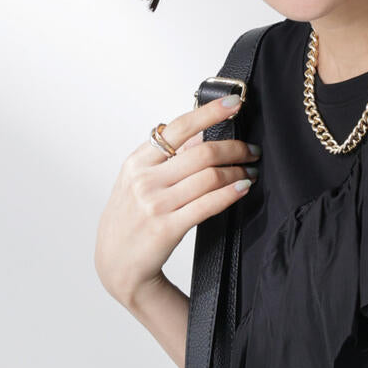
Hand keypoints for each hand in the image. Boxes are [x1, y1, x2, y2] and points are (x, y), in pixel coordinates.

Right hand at [94, 91, 258, 308]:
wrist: (115, 264)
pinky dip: (230, 193)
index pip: (179, 128)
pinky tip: (243, 188)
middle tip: (252, 149)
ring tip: (250, 172)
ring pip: (209, 177)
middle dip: (235, 148)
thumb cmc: (129, 220)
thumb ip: (166, 158)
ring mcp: (156, 204)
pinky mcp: (168, 228)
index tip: (234, 103)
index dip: (210, 112)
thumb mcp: (137, 181)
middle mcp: (145, 180)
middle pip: (202, 153)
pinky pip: (208, 204)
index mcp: (137, 162)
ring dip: (238, 171)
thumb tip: (202, 131)